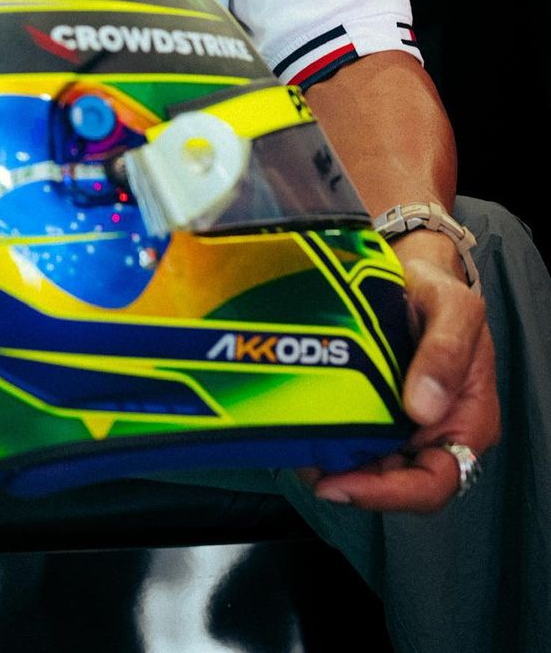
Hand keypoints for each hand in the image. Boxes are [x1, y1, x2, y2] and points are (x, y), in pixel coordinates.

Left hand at [308, 229, 498, 511]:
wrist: (409, 267)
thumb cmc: (438, 289)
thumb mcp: (454, 308)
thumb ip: (446, 352)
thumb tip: (424, 409)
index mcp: (465, 421)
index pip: (433, 483)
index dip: (389, 494)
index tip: (342, 484)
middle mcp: (433, 432)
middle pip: (394, 482)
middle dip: (351, 482)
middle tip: (306, 467)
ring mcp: (401, 423)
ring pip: (368, 464)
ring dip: (332, 464)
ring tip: (296, 447)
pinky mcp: (373, 407)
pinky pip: (351, 437)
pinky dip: (326, 438)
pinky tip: (300, 426)